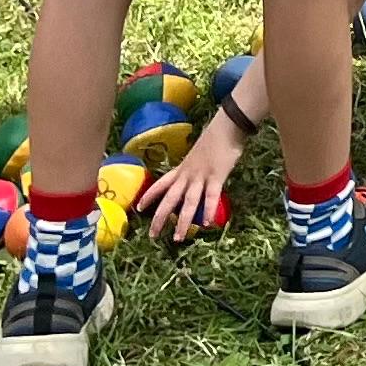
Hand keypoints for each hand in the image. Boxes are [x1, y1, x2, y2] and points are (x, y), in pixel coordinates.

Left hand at [138, 117, 241, 246]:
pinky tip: (208, 224)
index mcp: (182, 169)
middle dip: (160, 218)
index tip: (139, 208)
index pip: (161, 184)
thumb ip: (196, 168)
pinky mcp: (216, 177)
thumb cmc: (215, 138)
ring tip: (178, 238)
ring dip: (183, 221)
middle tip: (152, 235)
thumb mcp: (198, 155)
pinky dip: (209, 210)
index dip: (149, 196)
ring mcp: (201, 177)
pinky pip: (211, 197)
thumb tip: (196, 177)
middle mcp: (187, 175)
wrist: (226, 127)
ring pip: (188, 202)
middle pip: (170, 199)